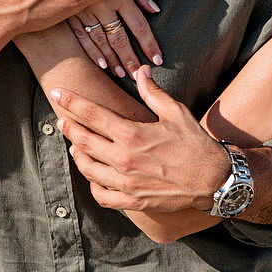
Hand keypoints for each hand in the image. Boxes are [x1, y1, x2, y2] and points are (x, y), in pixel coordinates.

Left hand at [49, 67, 229, 214]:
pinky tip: (94, 175)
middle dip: (69, 127)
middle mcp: (124, 159)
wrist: (214, 180)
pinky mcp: (132, 201)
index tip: (58, 93)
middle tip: (61, 119)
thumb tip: (142, 70)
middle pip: (83, 141)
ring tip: (75, 146)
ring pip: (87, 168)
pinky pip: (101, 194)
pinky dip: (92, 184)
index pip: (92, 114)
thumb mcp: (176, 112)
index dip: (71, 102)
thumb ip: (153, 92)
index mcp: (132, 134)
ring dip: (77, 154)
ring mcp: (126, 183)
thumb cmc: (196, 144)